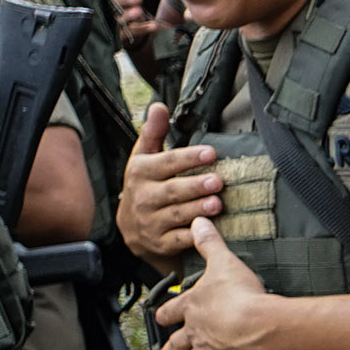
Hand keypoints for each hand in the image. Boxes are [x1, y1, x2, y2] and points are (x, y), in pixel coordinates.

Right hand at [119, 100, 223, 258]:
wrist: (132, 228)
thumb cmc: (145, 186)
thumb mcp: (144, 158)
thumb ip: (153, 133)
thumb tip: (159, 106)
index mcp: (140, 172)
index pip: (166, 162)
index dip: (188, 158)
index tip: (211, 153)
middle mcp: (143, 197)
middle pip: (172, 190)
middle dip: (195, 186)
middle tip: (218, 181)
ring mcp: (150, 222)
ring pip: (176, 215)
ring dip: (197, 209)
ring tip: (218, 203)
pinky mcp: (160, 244)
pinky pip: (178, 240)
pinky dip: (193, 236)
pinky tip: (209, 230)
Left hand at [151, 221, 283, 349]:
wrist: (258, 323)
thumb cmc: (242, 293)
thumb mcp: (224, 261)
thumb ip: (209, 243)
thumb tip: (200, 222)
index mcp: (192, 306)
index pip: (171, 311)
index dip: (164, 315)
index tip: (160, 319)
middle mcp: (194, 332)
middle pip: (176, 343)